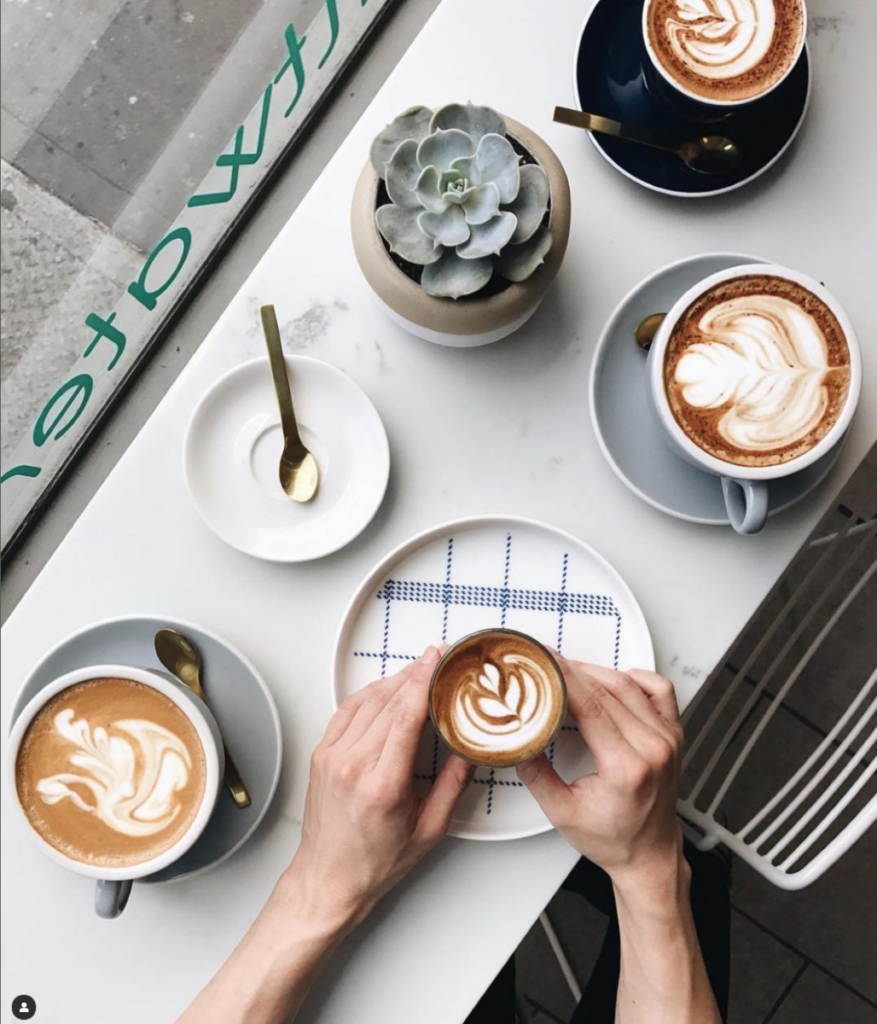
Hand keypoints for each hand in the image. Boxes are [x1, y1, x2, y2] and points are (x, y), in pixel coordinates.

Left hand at [288, 646, 472, 930]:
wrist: (328, 878)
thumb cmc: (374, 862)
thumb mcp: (429, 830)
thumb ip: (452, 786)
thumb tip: (468, 750)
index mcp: (382, 786)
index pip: (406, 717)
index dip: (424, 682)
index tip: (439, 661)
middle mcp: (352, 766)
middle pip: (388, 702)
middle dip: (415, 675)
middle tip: (437, 658)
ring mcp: (332, 757)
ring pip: (366, 701)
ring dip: (394, 680)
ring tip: (417, 670)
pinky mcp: (322, 754)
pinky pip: (347, 710)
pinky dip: (369, 693)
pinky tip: (386, 688)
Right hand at [517, 659, 683, 889]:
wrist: (650, 855)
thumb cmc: (614, 839)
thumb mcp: (562, 812)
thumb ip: (535, 774)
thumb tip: (516, 740)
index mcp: (627, 767)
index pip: (591, 705)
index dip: (565, 678)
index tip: (545, 663)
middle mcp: (653, 748)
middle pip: (608, 690)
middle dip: (573, 671)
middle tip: (548, 665)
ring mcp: (668, 739)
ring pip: (630, 685)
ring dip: (597, 672)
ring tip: (571, 672)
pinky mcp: (674, 734)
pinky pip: (659, 689)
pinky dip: (636, 677)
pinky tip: (615, 680)